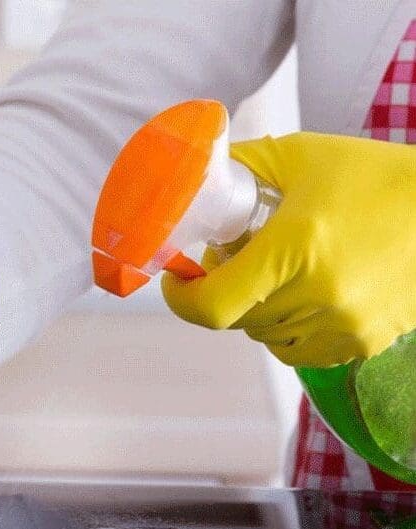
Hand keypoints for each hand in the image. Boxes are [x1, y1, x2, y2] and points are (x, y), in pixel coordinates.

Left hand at [162, 132, 415, 366]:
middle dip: (222, 293)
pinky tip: (301, 296)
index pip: (213, 304)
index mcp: (294, 248)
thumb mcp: (297, 155)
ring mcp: (345, 324)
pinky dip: (288, 330)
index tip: (177, 280)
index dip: (182, 299)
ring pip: (266, 338)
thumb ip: (239, 164)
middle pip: (237, 319)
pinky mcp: (365, 341)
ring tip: (271, 275)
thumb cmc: (372, 175)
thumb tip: (190, 175)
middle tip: (230, 262)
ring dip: (254, 312)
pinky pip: (302, 351)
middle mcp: (318, 294)